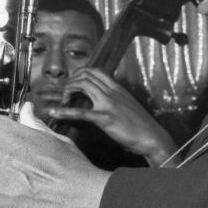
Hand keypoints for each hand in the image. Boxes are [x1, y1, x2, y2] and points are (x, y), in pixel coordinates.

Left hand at [45, 68, 175, 166]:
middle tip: (63, 93)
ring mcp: (109, 104)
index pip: (95, 70)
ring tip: (60, 100)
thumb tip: (102, 100)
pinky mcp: (105, 118)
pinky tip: (53, 113)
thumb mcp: (129, 106)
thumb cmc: (142, 125)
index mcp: (118, 89)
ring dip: (67, 91)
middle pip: (85, 75)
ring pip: (83, 85)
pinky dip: (64, 111)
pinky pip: (81, 112)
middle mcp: (113, 92)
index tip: (72, 83)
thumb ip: (116, 100)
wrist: (153, 137)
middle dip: (70, 81)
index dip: (79, 74)